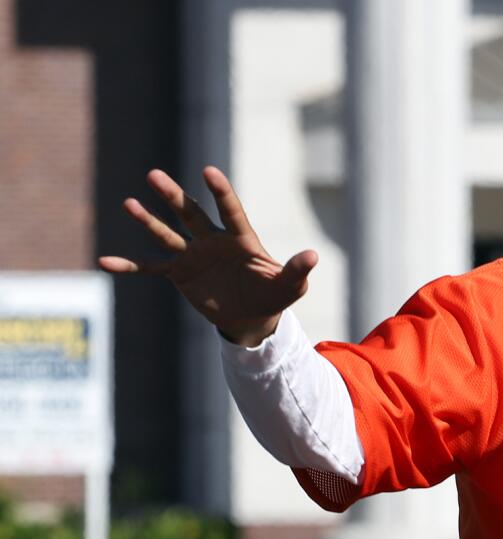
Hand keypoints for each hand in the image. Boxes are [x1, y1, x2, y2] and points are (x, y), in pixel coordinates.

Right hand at [98, 167, 316, 345]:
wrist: (253, 316)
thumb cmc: (274, 295)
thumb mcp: (290, 286)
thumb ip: (297, 270)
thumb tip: (314, 256)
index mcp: (241, 239)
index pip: (230, 211)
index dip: (221, 192)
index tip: (209, 171)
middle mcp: (213, 241)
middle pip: (191, 214)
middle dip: (173, 196)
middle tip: (153, 175)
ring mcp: (193, 255)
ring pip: (167, 234)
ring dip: (148, 220)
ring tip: (128, 203)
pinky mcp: (179, 274)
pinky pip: (150, 268)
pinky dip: (128, 266)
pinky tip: (104, 261)